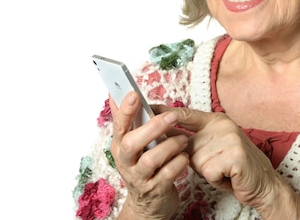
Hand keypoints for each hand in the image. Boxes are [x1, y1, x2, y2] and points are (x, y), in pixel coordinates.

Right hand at [109, 92, 189, 219]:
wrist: (148, 205)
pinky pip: (168, 174)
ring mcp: (140, 177)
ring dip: (170, 145)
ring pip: (151, 159)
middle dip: (153, 127)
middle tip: (172, 116)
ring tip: (184, 139)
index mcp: (120, 146)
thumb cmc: (142, 167)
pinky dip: (179, 162)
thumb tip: (115, 93)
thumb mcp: (131, 146)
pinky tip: (184, 157)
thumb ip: (126, 121)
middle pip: (131, 142)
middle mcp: (126, 162)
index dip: (125, 110)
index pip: (118, 125)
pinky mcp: (156, 190)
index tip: (134, 94)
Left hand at [155, 106, 281, 211]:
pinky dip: (215, 179)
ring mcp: (229, 139)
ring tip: (223, 171)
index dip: (164, 113)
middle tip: (214, 164)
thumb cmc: (235, 167)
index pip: (184, 114)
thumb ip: (194, 139)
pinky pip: (208, 171)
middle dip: (194, 160)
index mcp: (216, 120)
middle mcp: (222, 125)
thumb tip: (164, 135)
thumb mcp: (213, 147)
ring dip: (206, 171)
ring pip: (196, 160)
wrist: (264, 184)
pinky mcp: (234, 156)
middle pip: (186, 143)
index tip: (146, 108)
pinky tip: (228, 176)